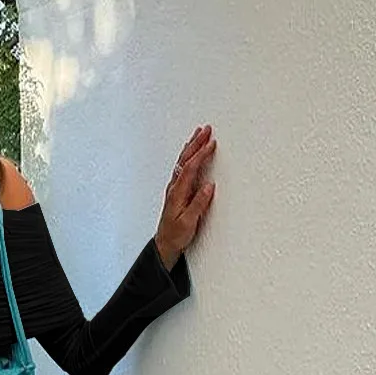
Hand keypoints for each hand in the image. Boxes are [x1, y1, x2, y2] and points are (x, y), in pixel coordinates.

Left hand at [155, 124, 216, 269]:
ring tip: (199, 134)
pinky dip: (188, 157)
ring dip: (191, 147)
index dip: (201, 154)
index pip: (190, 168)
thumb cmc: (176, 235)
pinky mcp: (177, 192)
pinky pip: (182, 169)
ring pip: (182, 162)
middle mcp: (174, 188)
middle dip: (196, 143)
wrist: (164, 245)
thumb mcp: (189, 222)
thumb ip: (198, 204)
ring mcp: (174, 189)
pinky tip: (191, 153)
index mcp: (178, 193)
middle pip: (185, 160)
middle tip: (206, 129)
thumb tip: (208, 186)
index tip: (211, 143)